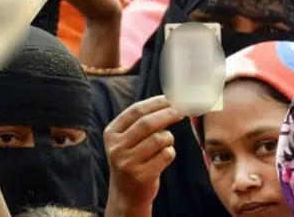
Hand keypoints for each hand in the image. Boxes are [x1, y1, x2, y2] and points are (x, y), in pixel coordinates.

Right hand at [104, 96, 182, 211]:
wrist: (126, 195)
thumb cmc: (132, 159)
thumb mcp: (127, 140)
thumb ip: (142, 122)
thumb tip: (170, 101)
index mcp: (111, 133)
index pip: (136, 111)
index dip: (156, 102)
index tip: (172, 98)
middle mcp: (116, 148)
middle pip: (148, 123)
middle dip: (168, 114)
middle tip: (182, 110)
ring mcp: (128, 163)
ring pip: (159, 139)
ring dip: (169, 138)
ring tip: (166, 143)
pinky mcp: (142, 175)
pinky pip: (166, 154)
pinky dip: (170, 152)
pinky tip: (163, 157)